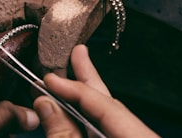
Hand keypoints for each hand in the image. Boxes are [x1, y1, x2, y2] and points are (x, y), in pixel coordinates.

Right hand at [33, 45, 159, 137]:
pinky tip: (72, 107)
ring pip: (106, 115)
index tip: (49, 80)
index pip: (107, 104)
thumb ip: (63, 134)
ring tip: (71, 75)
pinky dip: (85, 116)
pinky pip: (102, 127)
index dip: (75, 89)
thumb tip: (45, 104)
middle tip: (78, 53)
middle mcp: (136, 136)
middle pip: (111, 103)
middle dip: (89, 77)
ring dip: (83, 95)